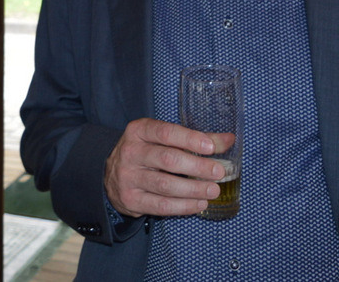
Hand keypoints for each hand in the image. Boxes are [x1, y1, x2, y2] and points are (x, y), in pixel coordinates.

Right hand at [104, 118, 233, 218]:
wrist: (111, 175)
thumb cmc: (145, 153)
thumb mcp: (162, 139)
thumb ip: (194, 139)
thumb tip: (228, 140)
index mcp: (138, 131)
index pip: (166, 133)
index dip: (190, 139)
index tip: (211, 147)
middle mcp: (130, 152)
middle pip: (167, 159)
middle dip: (197, 166)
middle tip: (218, 172)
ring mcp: (128, 177)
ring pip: (165, 185)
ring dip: (193, 189)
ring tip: (213, 190)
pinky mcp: (131, 200)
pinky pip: (161, 205)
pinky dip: (184, 206)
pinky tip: (199, 204)